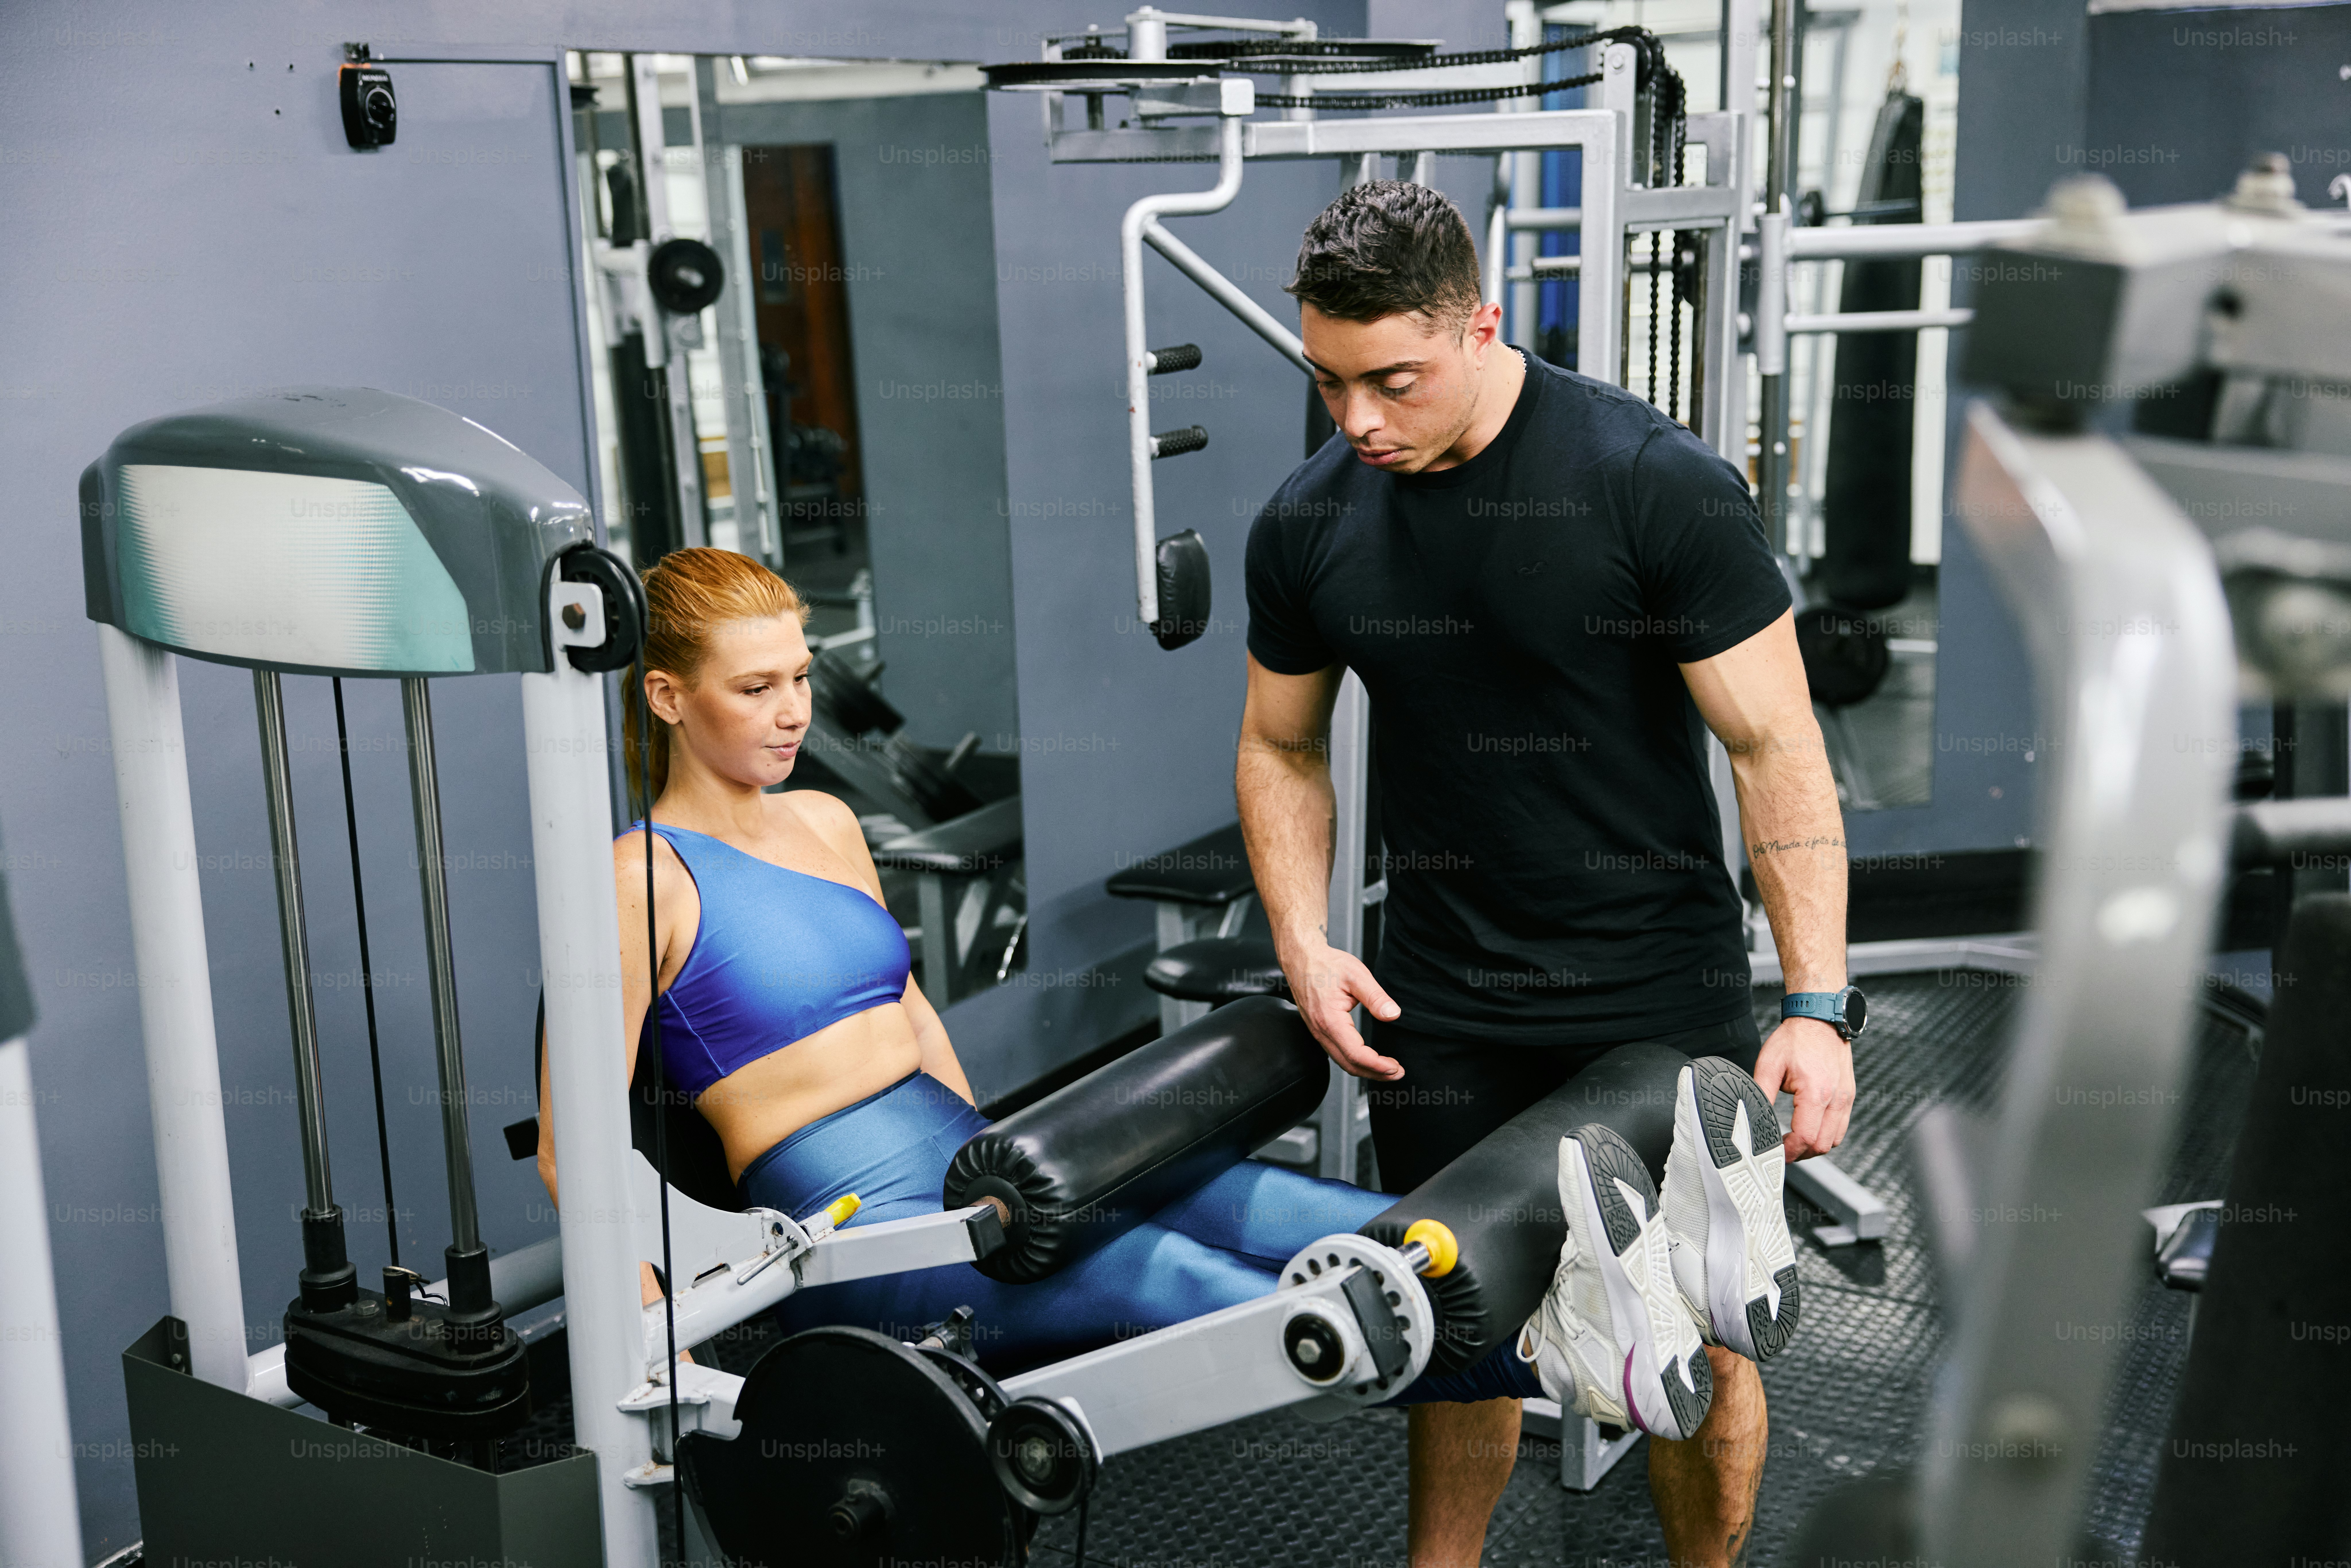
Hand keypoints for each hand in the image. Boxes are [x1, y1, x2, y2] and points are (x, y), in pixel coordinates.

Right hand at [1277, 936, 1403, 1080]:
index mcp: (1330, 1020)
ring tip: (1387, 1069)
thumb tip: (1393, 1015)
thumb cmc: (1326, 964)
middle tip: (1398, 1073)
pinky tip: (1368, 1058)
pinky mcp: (1319, 1030)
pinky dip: (1355, 1061)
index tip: (1396, 1067)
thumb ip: (1376, 997)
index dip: (1378, 1065)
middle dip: (1375, 1073)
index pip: (1356, 1054)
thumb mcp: (1356, 975)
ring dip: (1366, 1069)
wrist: (1302, 958)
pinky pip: (1337, 1053)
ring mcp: (1318, 1032)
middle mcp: (1321, 1031)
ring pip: (1342, 1062)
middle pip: (1349, 1065)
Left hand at [1750, 1016, 1852, 1160]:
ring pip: (1834, 1140)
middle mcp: (1836, 1099)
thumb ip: (1761, 1095)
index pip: (1805, 1137)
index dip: (1789, 1151)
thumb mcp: (1769, 1065)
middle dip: (1801, 1153)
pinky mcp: (1849, 1095)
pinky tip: (1809, 1128)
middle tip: (1782, 1150)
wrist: (1819, 1019)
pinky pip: (1841, 1127)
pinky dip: (1826, 1134)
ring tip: (1794, 1142)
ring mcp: (1846, 1098)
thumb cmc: (1795, 1039)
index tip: (1775, 1152)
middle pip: (1822, 1145)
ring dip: (1814, 1146)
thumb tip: (1752, 1118)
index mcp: (1816, 1093)